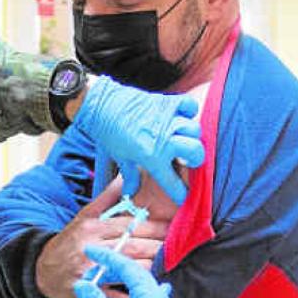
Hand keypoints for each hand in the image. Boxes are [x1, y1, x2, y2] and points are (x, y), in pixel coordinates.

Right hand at [36, 179, 168, 297]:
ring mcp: (90, 271)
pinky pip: (114, 295)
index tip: (171, 227)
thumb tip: (124, 178)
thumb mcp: (83, 217)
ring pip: (127, 268)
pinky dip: (131, 295)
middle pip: (132, 246)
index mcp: (92, 228)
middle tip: (176, 246)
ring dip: (150, 267)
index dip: (153, 227)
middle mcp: (91, 248)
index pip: (129, 226)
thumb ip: (106, 199)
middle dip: (158, 246)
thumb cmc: (68, 243)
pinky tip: (146, 292)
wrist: (43, 271)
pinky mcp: (89, 291)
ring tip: (166, 265)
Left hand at [73, 77, 203, 204]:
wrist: (101, 105)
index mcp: (153, 158)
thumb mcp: (121, 158)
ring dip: (191, 136)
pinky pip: (190, 106)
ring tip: (182, 138)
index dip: (180, 193)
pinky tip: (181, 117)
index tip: (182, 195)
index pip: (173, 182)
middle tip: (187, 160)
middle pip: (197, 152)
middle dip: (196, 160)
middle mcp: (165, 139)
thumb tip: (130, 193)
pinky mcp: (168, 102)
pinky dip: (189, 111)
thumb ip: (130, 176)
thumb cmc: (109, 133)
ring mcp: (168, 120)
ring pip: (195, 130)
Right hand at [74, 246, 171, 297]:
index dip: (108, 257)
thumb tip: (81, 283)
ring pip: (139, 284)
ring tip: (105, 273)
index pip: (128, 268)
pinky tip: (128, 290)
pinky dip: (128, 290)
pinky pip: (141, 297)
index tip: (91, 251)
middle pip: (136, 273)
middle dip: (115, 265)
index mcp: (152, 296)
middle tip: (95, 261)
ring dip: (122, 277)